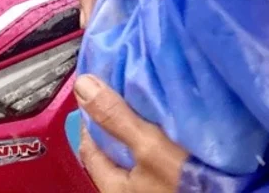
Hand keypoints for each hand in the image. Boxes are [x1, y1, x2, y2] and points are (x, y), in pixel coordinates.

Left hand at [75, 75, 188, 192]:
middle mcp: (130, 189)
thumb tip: (84, 85)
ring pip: (141, 154)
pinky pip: (162, 158)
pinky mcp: (175, 183)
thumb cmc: (185, 184)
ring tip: (158, 104)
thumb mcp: (149, 148)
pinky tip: (179, 127)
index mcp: (113, 187)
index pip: (90, 146)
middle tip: (132, 90)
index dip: (92, 117)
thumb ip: (117, 121)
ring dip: (147, 131)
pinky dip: (166, 141)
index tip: (102, 90)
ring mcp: (153, 187)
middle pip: (116, 150)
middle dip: (121, 121)